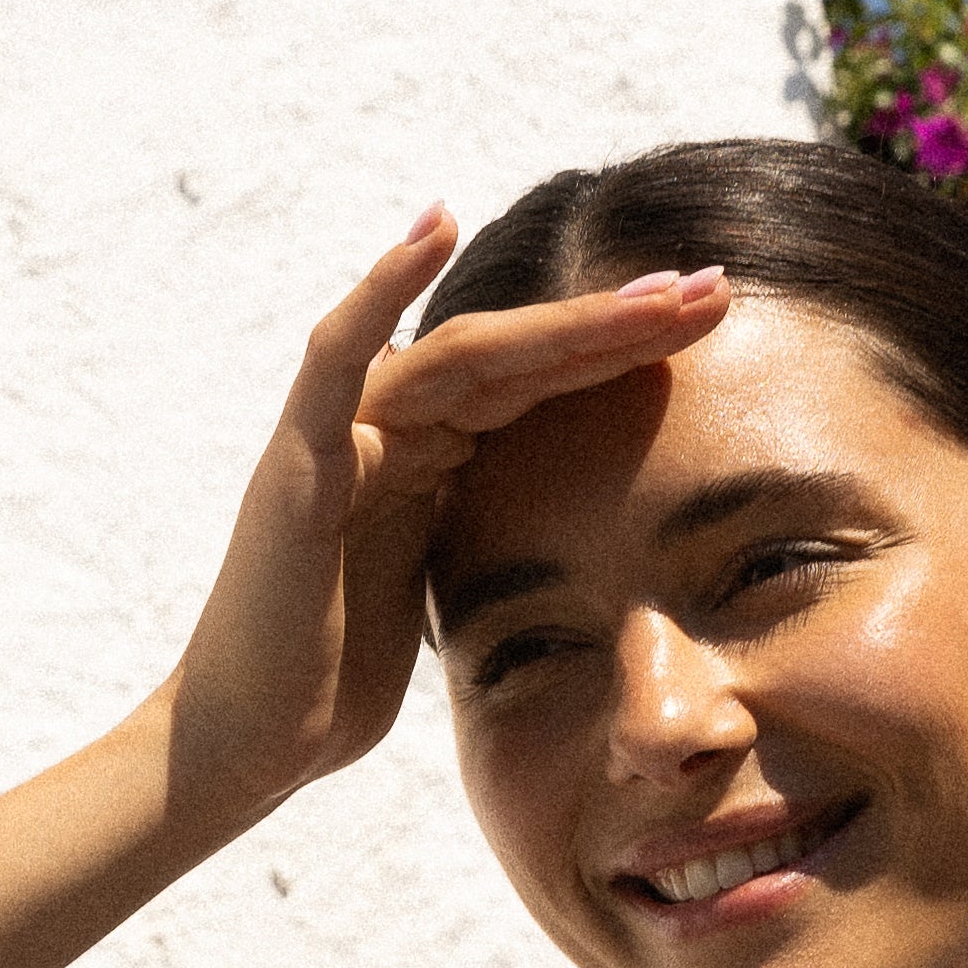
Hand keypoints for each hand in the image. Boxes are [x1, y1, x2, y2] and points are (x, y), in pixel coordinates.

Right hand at [155, 217, 730, 838]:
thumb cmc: (335, 686)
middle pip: (519, 356)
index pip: (542, 388)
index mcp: (433, 459)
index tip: (715, 326)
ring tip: (654, 291)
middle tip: (717, 289)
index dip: (623, 354)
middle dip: (618, 324)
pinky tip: (436, 221)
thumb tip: (575, 536)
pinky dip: (380, 287)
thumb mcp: (447, 595)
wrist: (249, 745)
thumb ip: (485, 536)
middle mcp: (390, 429)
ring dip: (561, 319)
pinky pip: (336, 357)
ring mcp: (343, 438)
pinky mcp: (300, 465)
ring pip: (462, 352)